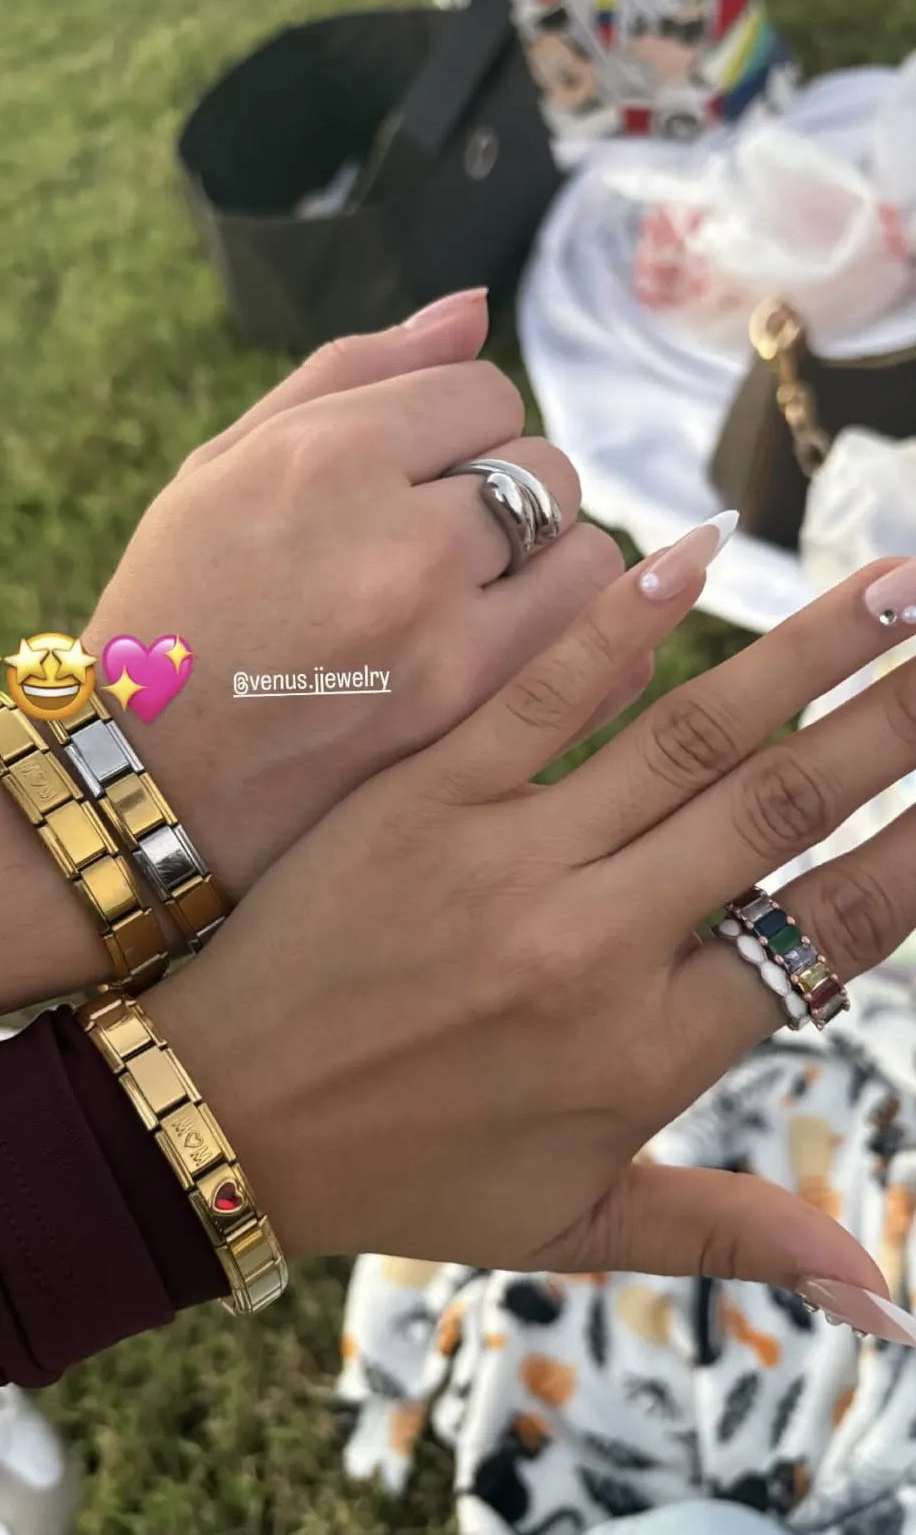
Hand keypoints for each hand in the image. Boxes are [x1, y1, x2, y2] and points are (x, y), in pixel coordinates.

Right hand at [84, 292, 622, 896]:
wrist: (152, 777)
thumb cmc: (181, 604)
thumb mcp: (227, 464)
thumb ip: (358, 373)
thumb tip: (476, 309)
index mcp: (334, 458)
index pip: (488, 394)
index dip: (460, 428)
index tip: (421, 471)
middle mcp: (404, 545)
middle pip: (551, 472)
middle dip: (513, 494)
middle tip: (451, 538)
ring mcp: (449, 645)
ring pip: (593, 563)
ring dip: (552, 568)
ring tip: (485, 597)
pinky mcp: (475, 729)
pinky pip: (597, 657)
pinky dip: (576, 643)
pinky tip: (517, 649)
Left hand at [147, 549, 915, 1326]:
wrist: (219, 1120)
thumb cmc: (405, 1179)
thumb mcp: (574, 1227)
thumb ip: (733, 1237)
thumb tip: (886, 1300)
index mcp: (648, 1049)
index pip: (832, 929)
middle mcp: (597, 944)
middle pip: (785, 807)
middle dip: (897, 718)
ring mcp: (509, 858)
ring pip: (691, 737)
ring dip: (805, 651)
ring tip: (897, 583)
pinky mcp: (425, 797)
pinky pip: (539, 697)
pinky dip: (619, 624)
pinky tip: (689, 555)